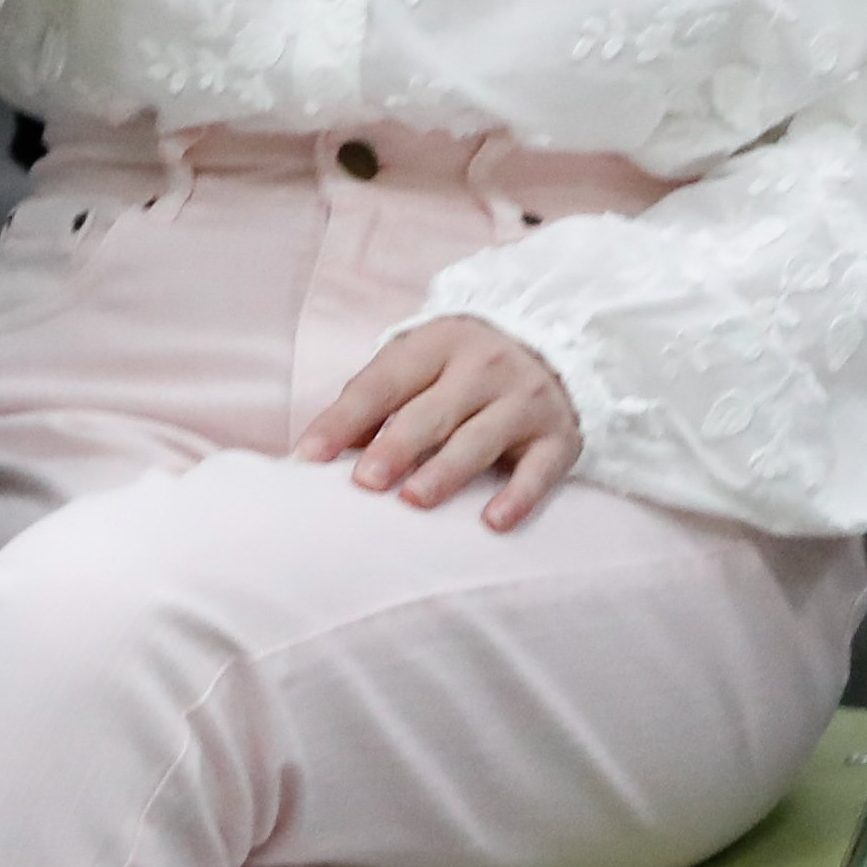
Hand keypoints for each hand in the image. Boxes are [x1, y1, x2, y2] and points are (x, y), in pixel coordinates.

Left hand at [297, 318, 581, 531]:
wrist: (557, 347)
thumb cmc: (464, 369)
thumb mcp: (421, 365)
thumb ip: (374, 402)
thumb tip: (318, 454)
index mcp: (438, 344)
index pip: (383, 383)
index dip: (344, 420)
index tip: (309, 457)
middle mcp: (483, 367)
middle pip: (432, 411)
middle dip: (397, 446)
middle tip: (365, 482)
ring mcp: (524, 401)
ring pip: (480, 439)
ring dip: (447, 470)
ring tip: (414, 501)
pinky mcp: (558, 437)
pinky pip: (539, 471)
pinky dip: (519, 496)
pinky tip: (493, 522)